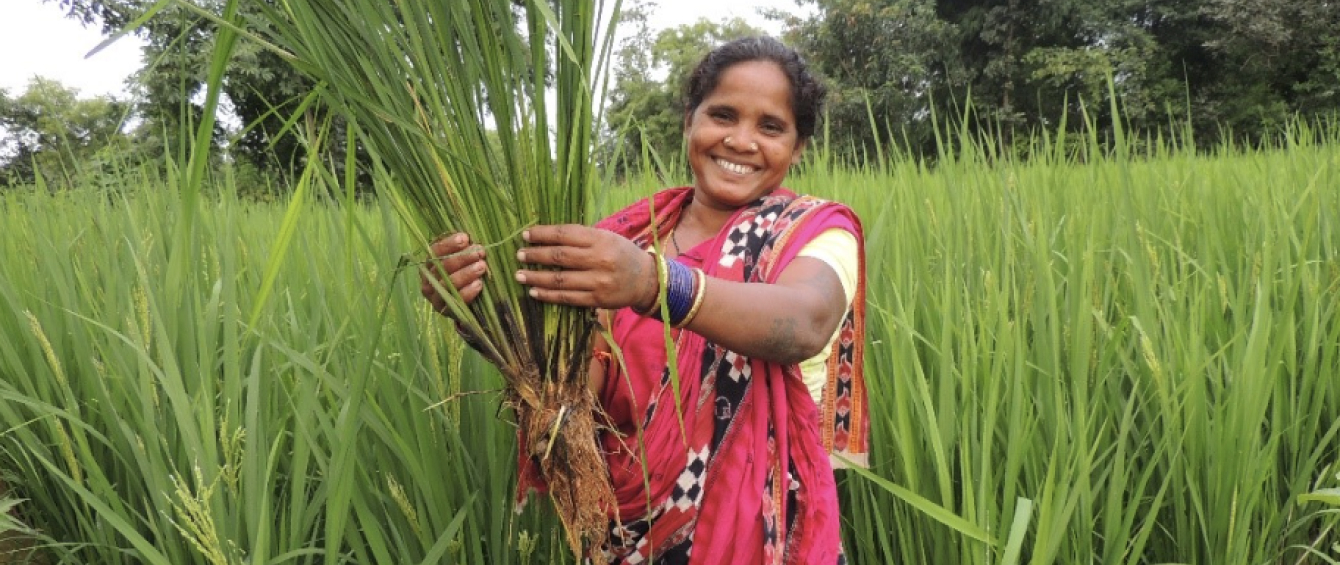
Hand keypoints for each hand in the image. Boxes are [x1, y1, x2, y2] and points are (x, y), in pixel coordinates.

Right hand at [420, 233, 487, 316]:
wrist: (463, 303)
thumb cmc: (462, 274)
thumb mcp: (460, 260)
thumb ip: (463, 249)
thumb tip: (470, 238)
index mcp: (429, 263)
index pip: (435, 250)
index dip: (449, 244)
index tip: (465, 238)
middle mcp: (428, 279)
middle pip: (443, 266)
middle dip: (463, 257)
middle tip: (480, 252)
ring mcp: (434, 296)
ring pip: (449, 283)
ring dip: (466, 273)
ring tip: (481, 266)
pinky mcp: (444, 310)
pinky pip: (456, 300)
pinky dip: (468, 291)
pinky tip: (479, 284)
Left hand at [514, 224, 656, 309]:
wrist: (646, 279)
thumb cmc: (621, 254)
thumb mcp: (605, 237)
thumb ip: (580, 238)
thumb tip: (545, 237)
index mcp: (600, 239)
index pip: (565, 234)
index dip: (542, 234)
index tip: (525, 235)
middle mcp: (599, 259)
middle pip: (560, 257)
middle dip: (535, 255)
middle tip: (519, 255)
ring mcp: (598, 281)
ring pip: (560, 280)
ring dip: (536, 278)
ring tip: (520, 276)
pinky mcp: (597, 299)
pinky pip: (567, 298)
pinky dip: (548, 295)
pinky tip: (534, 292)